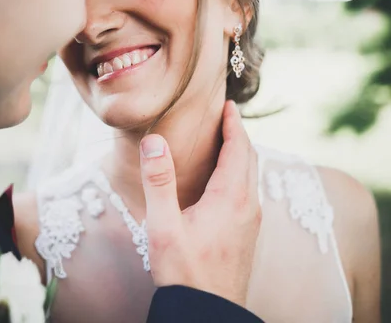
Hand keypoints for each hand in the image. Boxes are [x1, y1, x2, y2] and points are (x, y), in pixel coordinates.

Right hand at [139, 100, 259, 306]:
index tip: (228, 104)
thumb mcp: (164, 226)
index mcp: (231, 198)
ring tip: (224, 142)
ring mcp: (251, 222)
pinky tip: (223, 181)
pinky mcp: (247, 234)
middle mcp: (248, 206)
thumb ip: (159, 182)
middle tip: (225, 116)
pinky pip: (248, 192)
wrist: (207, 311)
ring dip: (241, 154)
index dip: (234, 124)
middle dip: (238, 134)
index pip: (239, 149)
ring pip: (251, 176)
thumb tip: (154, 142)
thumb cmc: (185, 272)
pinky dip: (239, 174)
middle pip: (250, 159)